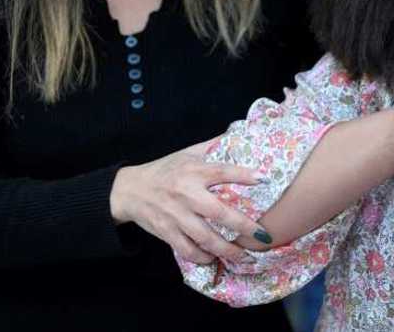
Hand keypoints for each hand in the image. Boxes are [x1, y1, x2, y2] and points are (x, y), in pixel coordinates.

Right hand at [110, 137, 269, 264]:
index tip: (263, 179)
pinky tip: (215, 259)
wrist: (130, 190)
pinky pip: (188, 249)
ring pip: (205, 238)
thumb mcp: (187, 153)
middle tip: (263, 236)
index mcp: (193, 171)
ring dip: (227, 250)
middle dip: (244, 227)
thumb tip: (240, 135)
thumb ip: (212, 147)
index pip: (221, 171)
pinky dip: (203, 257)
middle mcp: (186, 193)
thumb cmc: (165, 170)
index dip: (243, 175)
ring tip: (245, 257)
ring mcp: (176, 215)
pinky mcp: (166, 232)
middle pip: (219, 213)